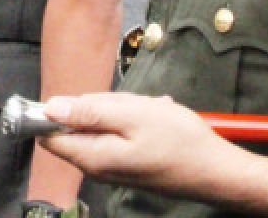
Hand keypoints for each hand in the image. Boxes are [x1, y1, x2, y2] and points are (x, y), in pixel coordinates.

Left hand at [39, 92, 237, 198]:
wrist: (218, 171)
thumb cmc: (179, 141)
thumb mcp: (132, 114)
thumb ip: (88, 111)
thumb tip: (50, 107)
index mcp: (92, 156)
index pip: (49, 135)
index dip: (57, 110)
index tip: (88, 98)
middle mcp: (98, 167)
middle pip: (79, 125)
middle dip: (101, 106)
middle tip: (131, 104)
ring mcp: (115, 167)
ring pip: (103, 125)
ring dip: (123, 111)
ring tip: (150, 111)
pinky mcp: (130, 164)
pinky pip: (121, 134)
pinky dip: (136, 121)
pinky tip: (157, 118)